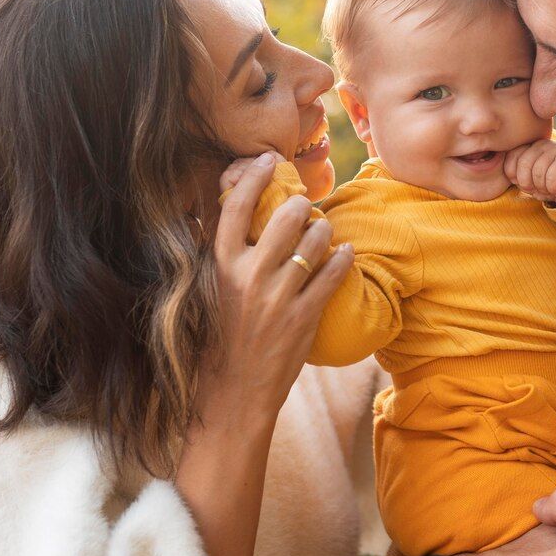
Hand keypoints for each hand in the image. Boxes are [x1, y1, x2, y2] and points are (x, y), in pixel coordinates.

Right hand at [202, 152, 352, 418]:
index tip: (267, 161)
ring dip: (325, 231)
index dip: (252, 178)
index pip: (233, 208)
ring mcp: (278, 297)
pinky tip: (345, 254)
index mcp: (220, 267)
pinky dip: (343, 259)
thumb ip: (223, 258)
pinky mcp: (303, 317)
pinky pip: (333, 274)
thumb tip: (229, 218)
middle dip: (301, 205)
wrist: (232, 393)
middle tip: (305, 206)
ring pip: (314, 242)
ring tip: (324, 233)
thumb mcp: (210, 293)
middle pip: (284, 217)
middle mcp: (248, 277)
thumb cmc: (219, 341)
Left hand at [503, 139, 555, 205]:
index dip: (515, 178)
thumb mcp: (530, 180)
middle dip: (528, 184)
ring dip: (543, 188)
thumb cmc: (551, 184)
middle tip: (539, 189)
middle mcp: (541, 144)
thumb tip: (510, 176)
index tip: (527, 184)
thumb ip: (517, 174)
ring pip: (537, 174)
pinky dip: (553, 189)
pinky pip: (551, 179)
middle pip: (522, 166)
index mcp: (529, 146)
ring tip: (551, 188)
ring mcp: (555, 148)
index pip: (511, 159)